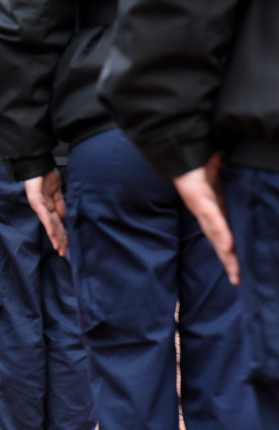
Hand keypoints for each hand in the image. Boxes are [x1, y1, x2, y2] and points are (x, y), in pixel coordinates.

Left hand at [24, 169, 67, 256]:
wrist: (37, 163)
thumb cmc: (45, 173)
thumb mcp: (56, 190)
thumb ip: (59, 203)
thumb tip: (63, 216)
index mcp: (49, 205)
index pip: (57, 223)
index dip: (62, 234)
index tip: (67, 244)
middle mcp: (44, 208)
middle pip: (53, 227)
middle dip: (60, 240)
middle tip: (64, 252)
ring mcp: (39, 206)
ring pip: (49, 225)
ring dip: (55, 237)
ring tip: (59, 248)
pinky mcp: (36, 201)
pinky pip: (44, 216)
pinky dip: (50, 226)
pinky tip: (54, 235)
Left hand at [174, 153, 238, 284]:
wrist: (182, 149)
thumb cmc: (200, 163)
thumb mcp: (221, 179)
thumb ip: (229, 189)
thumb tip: (246, 191)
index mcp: (210, 209)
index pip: (221, 234)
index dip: (229, 251)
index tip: (238, 269)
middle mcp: (204, 213)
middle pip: (218, 242)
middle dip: (228, 261)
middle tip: (238, 281)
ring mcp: (200, 207)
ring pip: (215, 235)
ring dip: (225, 253)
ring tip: (235, 271)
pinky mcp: (198, 199)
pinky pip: (213, 218)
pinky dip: (221, 232)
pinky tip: (229, 246)